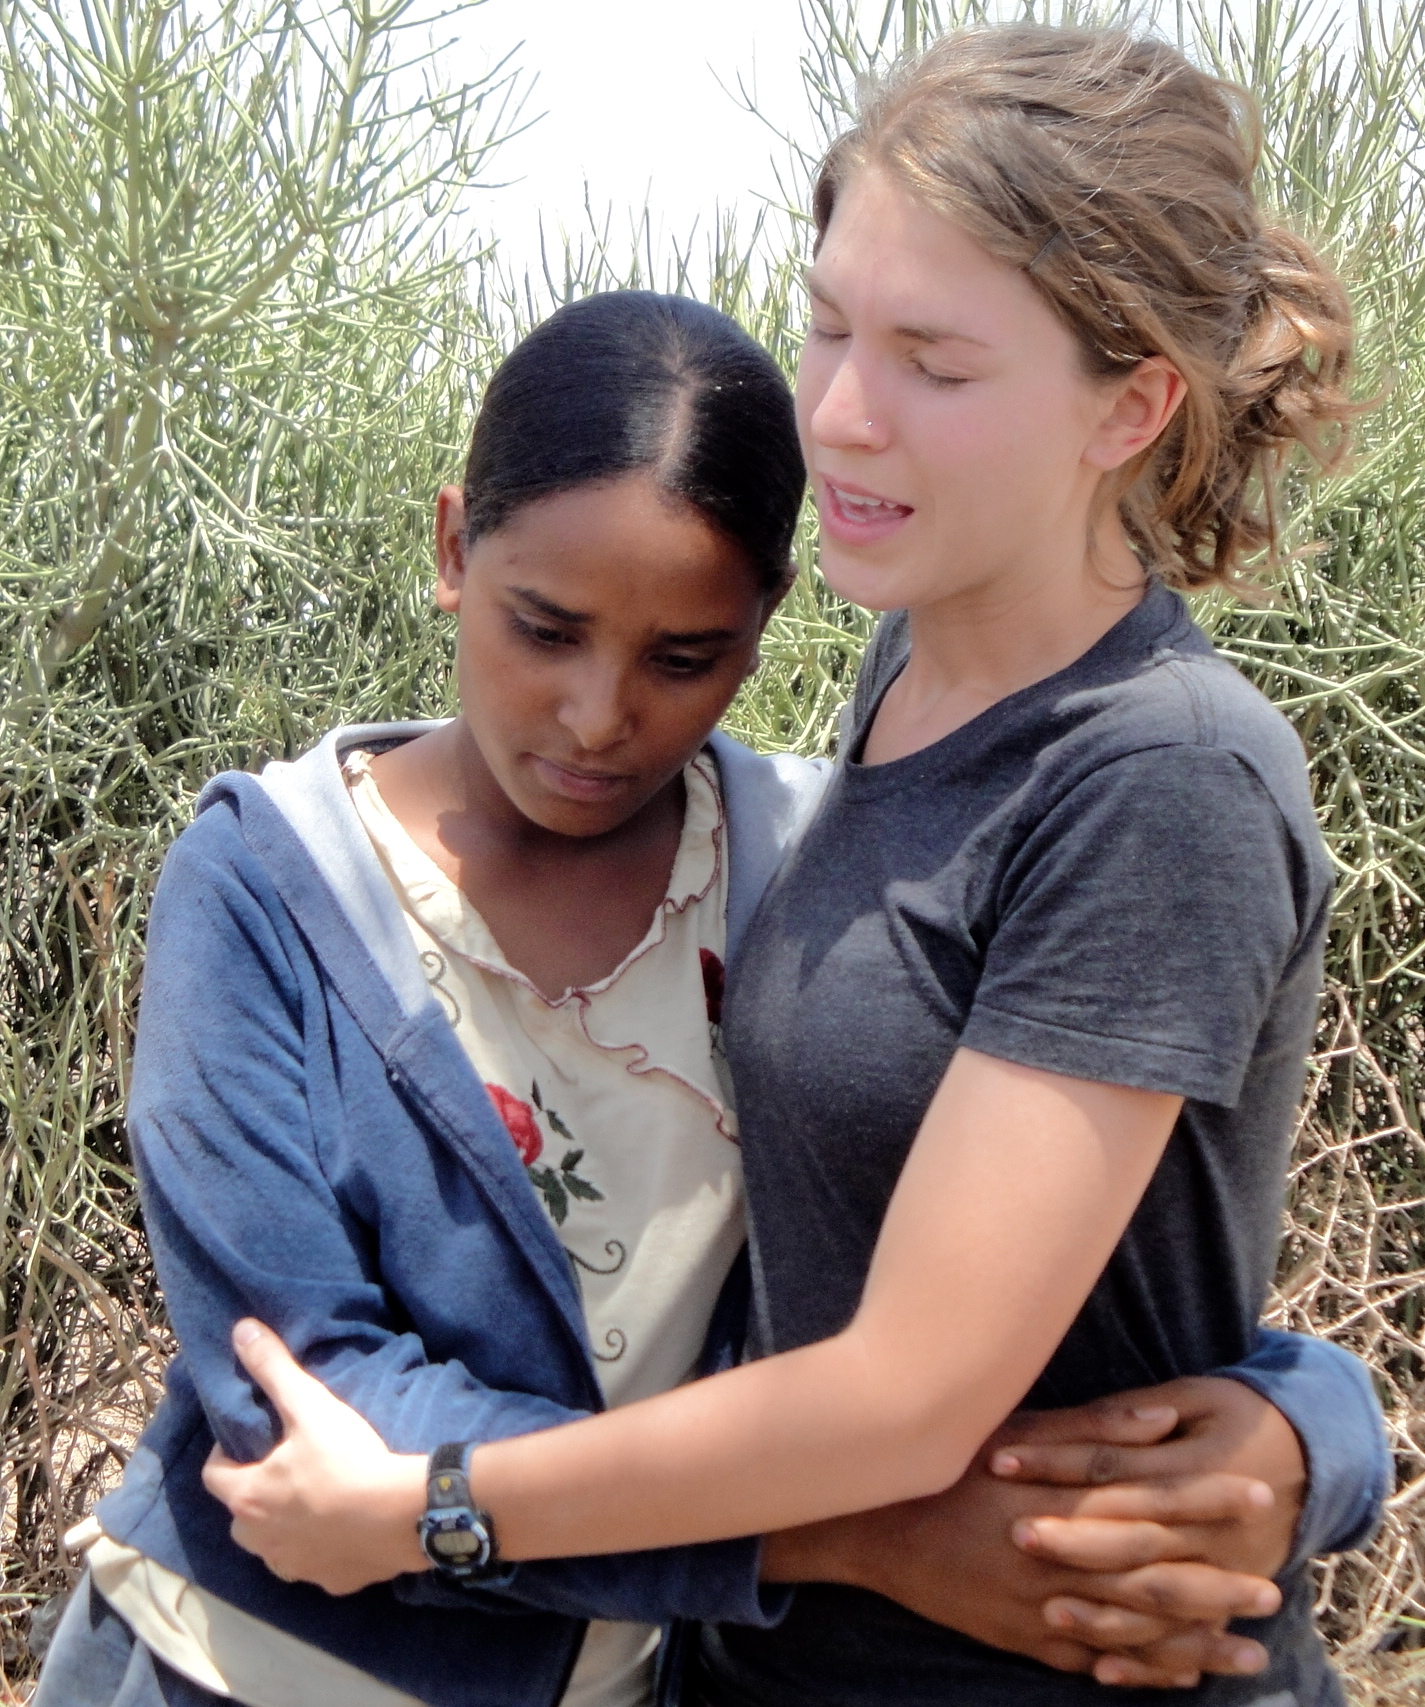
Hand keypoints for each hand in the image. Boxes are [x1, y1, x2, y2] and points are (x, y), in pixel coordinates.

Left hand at [202, 1319, 428, 1594]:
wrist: (397, 1515)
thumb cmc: (345, 1459)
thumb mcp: (309, 1406)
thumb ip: (273, 1369)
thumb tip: (240, 1329)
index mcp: (248, 1498)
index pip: (214, 1475)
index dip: (225, 1454)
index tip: (250, 1437)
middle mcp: (260, 1541)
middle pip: (241, 1517)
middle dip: (254, 1494)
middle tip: (284, 1468)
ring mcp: (295, 1568)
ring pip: (275, 1547)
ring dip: (283, 1528)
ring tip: (313, 1500)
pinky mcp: (330, 1583)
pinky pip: (315, 1566)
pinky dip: (321, 1550)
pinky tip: (344, 1531)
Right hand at [764, 1377, 1298, 1688]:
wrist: (876, 1527)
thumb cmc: (947, 1466)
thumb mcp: (1013, 1432)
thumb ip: (1090, 1430)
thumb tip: (1161, 1419)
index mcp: (1061, 1503)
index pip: (1151, 1501)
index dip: (1208, 1499)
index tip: (1258, 1496)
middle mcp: (1059, 1561)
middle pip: (1154, 1576)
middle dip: (1218, 1584)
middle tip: (1273, 1591)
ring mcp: (1042, 1609)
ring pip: (1134, 1633)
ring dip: (1195, 1642)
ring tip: (1250, 1651)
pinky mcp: (1024, 1641)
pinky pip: (1094, 1663)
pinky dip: (1142, 1672)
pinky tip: (1181, 1675)